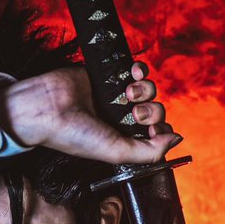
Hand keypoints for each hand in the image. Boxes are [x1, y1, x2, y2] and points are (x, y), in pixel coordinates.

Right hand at [0, 62, 181, 163]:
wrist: (47, 108)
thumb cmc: (75, 136)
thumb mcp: (116, 153)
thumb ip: (149, 151)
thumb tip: (178, 139)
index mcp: (124, 139)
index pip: (156, 134)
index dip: (161, 131)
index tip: (151, 131)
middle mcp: (121, 119)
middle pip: (155, 111)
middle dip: (151, 111)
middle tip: (134, 114)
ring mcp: (117, 96)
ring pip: (149, 90)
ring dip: (145, 90)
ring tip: (127, 93)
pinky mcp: (110, 75)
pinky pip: (137, 70)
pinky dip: (141, 70)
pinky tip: (133, 73)